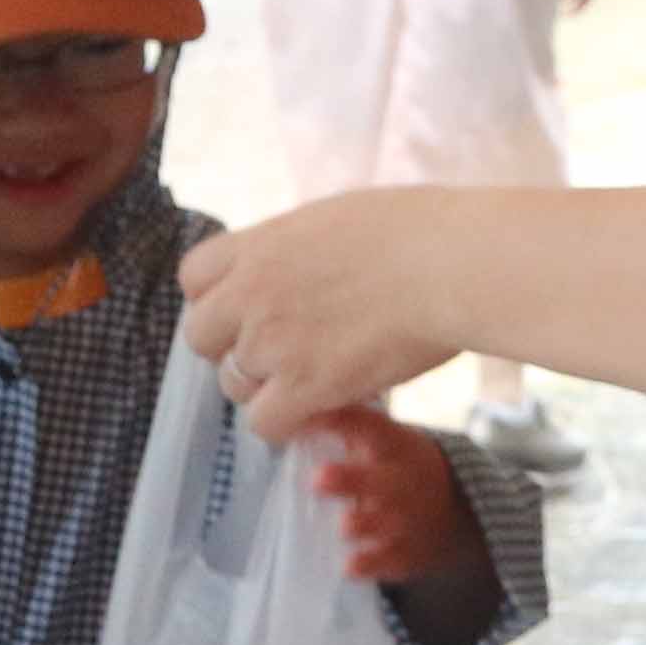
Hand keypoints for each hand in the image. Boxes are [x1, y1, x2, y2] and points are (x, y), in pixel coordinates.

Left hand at [179, 194, 462, 443]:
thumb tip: (294, 268)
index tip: (252, 307)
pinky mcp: (303, 386)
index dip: (219, 298)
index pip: (194, 278)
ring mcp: (271, 342)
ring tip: (315, 377)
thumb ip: (294, 250)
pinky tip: (321, 407)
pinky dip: (288, 424)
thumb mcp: (333, 221)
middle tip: (282, 351)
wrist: (451, 263)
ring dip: (267, 388)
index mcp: (257, 245)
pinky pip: (263, 424)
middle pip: (202, 337)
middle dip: (234, 347)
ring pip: (233, 385)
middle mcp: (250, 292)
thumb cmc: (417, 232)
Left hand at [306, 409, 474, 585]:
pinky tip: (350, 567)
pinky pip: (392, 561)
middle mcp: (403, 481)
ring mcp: (409, 519)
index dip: (339, 423)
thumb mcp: (386, 440)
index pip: (370, 427)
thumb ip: (348, 426)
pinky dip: (372, 565)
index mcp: (395, 446)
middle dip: (350, 480)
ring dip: (364, 524)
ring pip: (387, 523)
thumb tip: (294, 409)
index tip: (307, 422)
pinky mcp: (409, 553)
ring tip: (345, 526)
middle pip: (379, 480)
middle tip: (319, 479)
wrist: (456, 510)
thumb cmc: (398, 467)